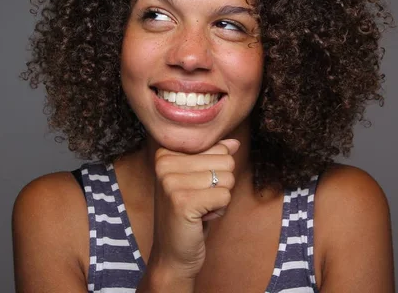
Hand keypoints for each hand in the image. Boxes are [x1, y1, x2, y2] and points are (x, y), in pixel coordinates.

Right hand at [147, 139, 239, 282]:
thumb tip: (234, 143)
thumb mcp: (199, 180)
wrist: (172, 254)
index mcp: (166, 153)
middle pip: (226, 161)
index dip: (215, 171)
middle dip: (220, 185)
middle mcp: (164, 163)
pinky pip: (225, 196)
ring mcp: (170, 182)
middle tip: (199, 201)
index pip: (217, 148)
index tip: (195, 188)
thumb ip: (214, 157)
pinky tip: (200, 218)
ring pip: (228, 178)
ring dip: (220, 199)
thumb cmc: (188, 215)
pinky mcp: (182, 202)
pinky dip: (219, 210)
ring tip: (199, 209)